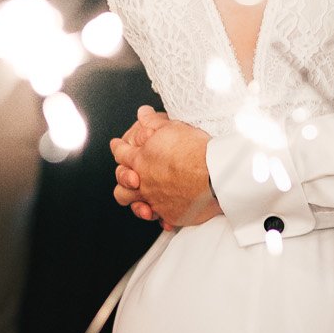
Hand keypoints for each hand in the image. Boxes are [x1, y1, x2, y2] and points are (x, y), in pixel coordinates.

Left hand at [111, 106, 218, 228]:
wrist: (216, 174)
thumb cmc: (197, 151)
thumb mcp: (173, 128)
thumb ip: (154, 122)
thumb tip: (143, 114)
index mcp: (142, 159)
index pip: (121, 153)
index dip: (118, 148)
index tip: (117, 146)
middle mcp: (145, 182)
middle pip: (122, 185)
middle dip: (123, 180)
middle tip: (129, 176)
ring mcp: (156, 200)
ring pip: (137, 206)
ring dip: (138, 203)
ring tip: (144, 201)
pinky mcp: (171, 214)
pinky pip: (161, 219)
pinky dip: (163, 217)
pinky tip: (167, 214)